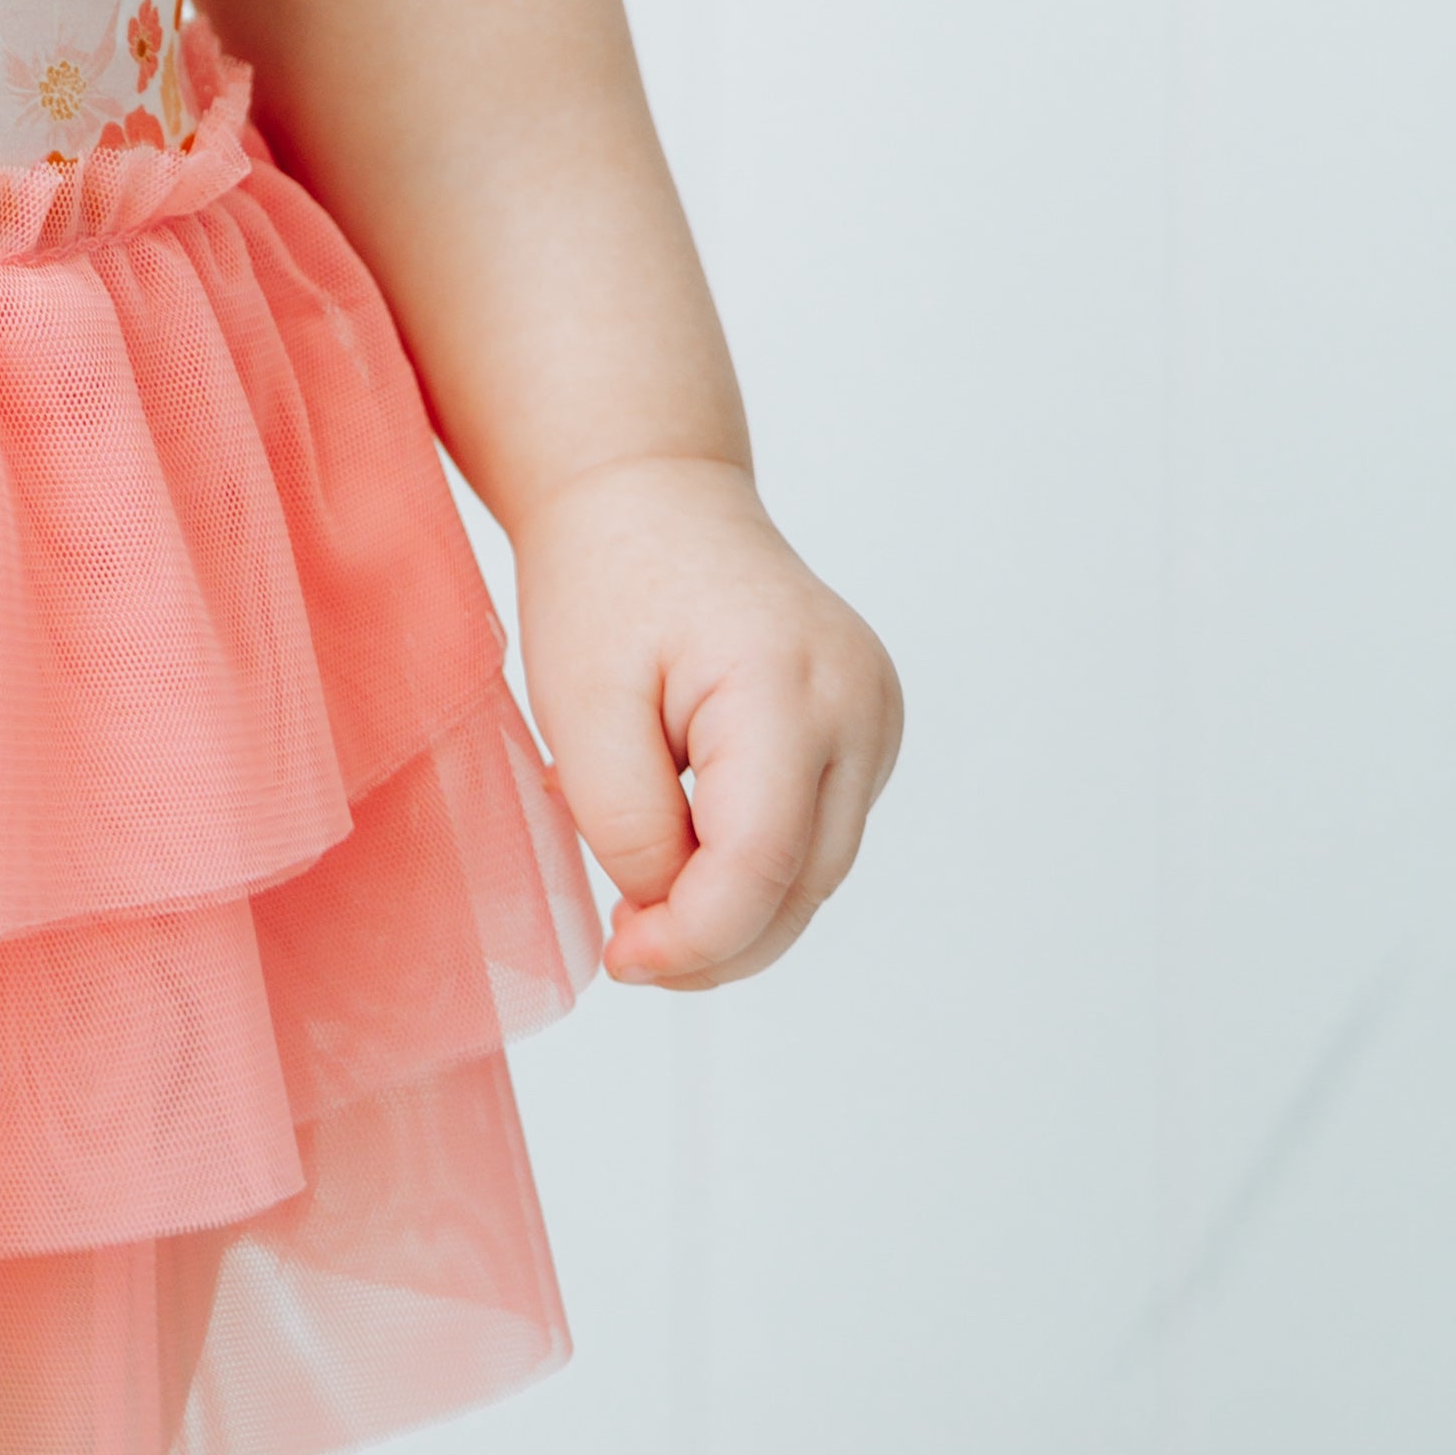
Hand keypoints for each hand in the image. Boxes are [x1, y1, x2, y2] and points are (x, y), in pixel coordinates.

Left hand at [510, 453, 901, 991]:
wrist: (649, 494)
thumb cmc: (604, 581)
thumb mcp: (578, 704)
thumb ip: (627, 823)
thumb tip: (670, 913)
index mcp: (790, 684)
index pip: (761, 865)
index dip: (692, 940)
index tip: (622, 960)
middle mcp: (862, 704)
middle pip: (803, 883)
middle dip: (715, 942)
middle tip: (627, 950)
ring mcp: (877, 716)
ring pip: (817, 871)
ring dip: (736, 911)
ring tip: (644, 900)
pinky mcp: (868, 728)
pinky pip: (818, 833)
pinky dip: (757, 866)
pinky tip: (687, 850)